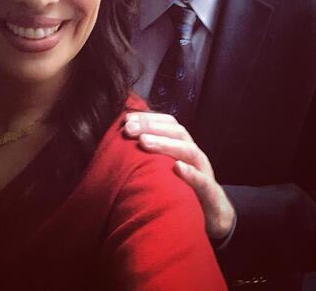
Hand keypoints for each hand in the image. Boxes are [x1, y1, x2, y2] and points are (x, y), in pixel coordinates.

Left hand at [124, 112, 234, 239]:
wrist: (214, 217)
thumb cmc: (182, 189)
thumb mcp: (165, 169)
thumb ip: (149, 155)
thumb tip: (121, 142)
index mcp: (182, 146)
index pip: (168, 124)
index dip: (148, 118)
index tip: (126, 118)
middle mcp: (194, 155)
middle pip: (177, 132)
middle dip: (152, 127)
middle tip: (129, 128)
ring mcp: (204, 172)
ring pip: (189, 151)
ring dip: (166, 144)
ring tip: (144, 142)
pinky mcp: (211, 194)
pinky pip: (204, 182)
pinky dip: (191, 174)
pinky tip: (178, 168)